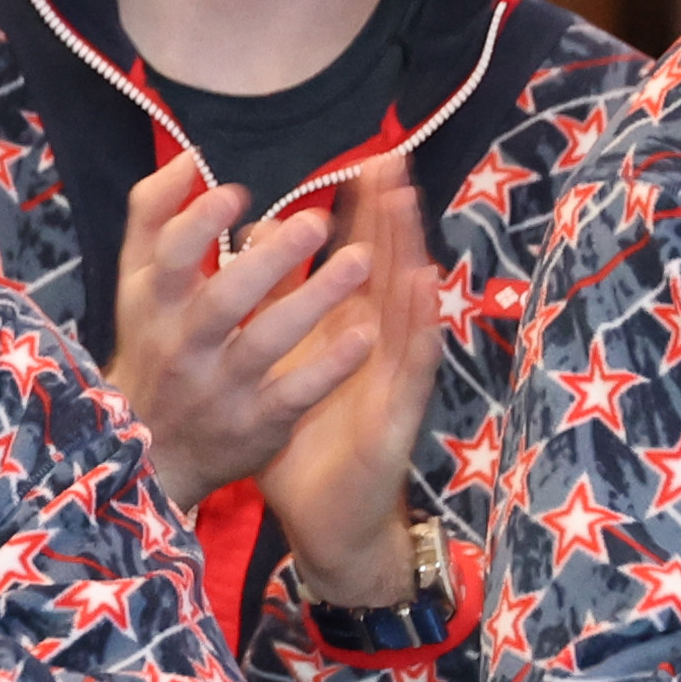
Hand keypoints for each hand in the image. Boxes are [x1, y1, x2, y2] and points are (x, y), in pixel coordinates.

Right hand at [105, 155, 407, 514]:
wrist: (148, 446)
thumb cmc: (154, 344)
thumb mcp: (138, 283)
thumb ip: (152, 218)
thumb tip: (187, 160)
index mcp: (154, 303)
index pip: (169, 257)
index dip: (199, 223)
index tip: (238, 194)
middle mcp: (184, 346)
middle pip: (223, 300)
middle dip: (271, 261)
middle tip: (318, 223)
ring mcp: (220, 388)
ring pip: (266, 344)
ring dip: (315, 300)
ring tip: (361, 262)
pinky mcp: (254, 424)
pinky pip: (295, 395)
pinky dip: (330, 367)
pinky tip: (365, 336)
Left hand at [250, 156, 438, 603]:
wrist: (329, 523)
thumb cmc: (305, 447)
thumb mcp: (279, 371)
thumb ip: (271, 312)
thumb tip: (254, 250)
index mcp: (343, 335)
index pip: (355, 266)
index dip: (360, 217)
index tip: (362, 163)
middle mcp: (373, 349)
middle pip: (385, 272)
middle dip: (388, 216)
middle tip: (391, 158)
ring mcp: (390, 379)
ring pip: (403, 306)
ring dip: (409, 253)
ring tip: (407, 203)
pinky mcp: (398, 415)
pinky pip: (410, 365)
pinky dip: (420, 324)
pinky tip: (426, 286)